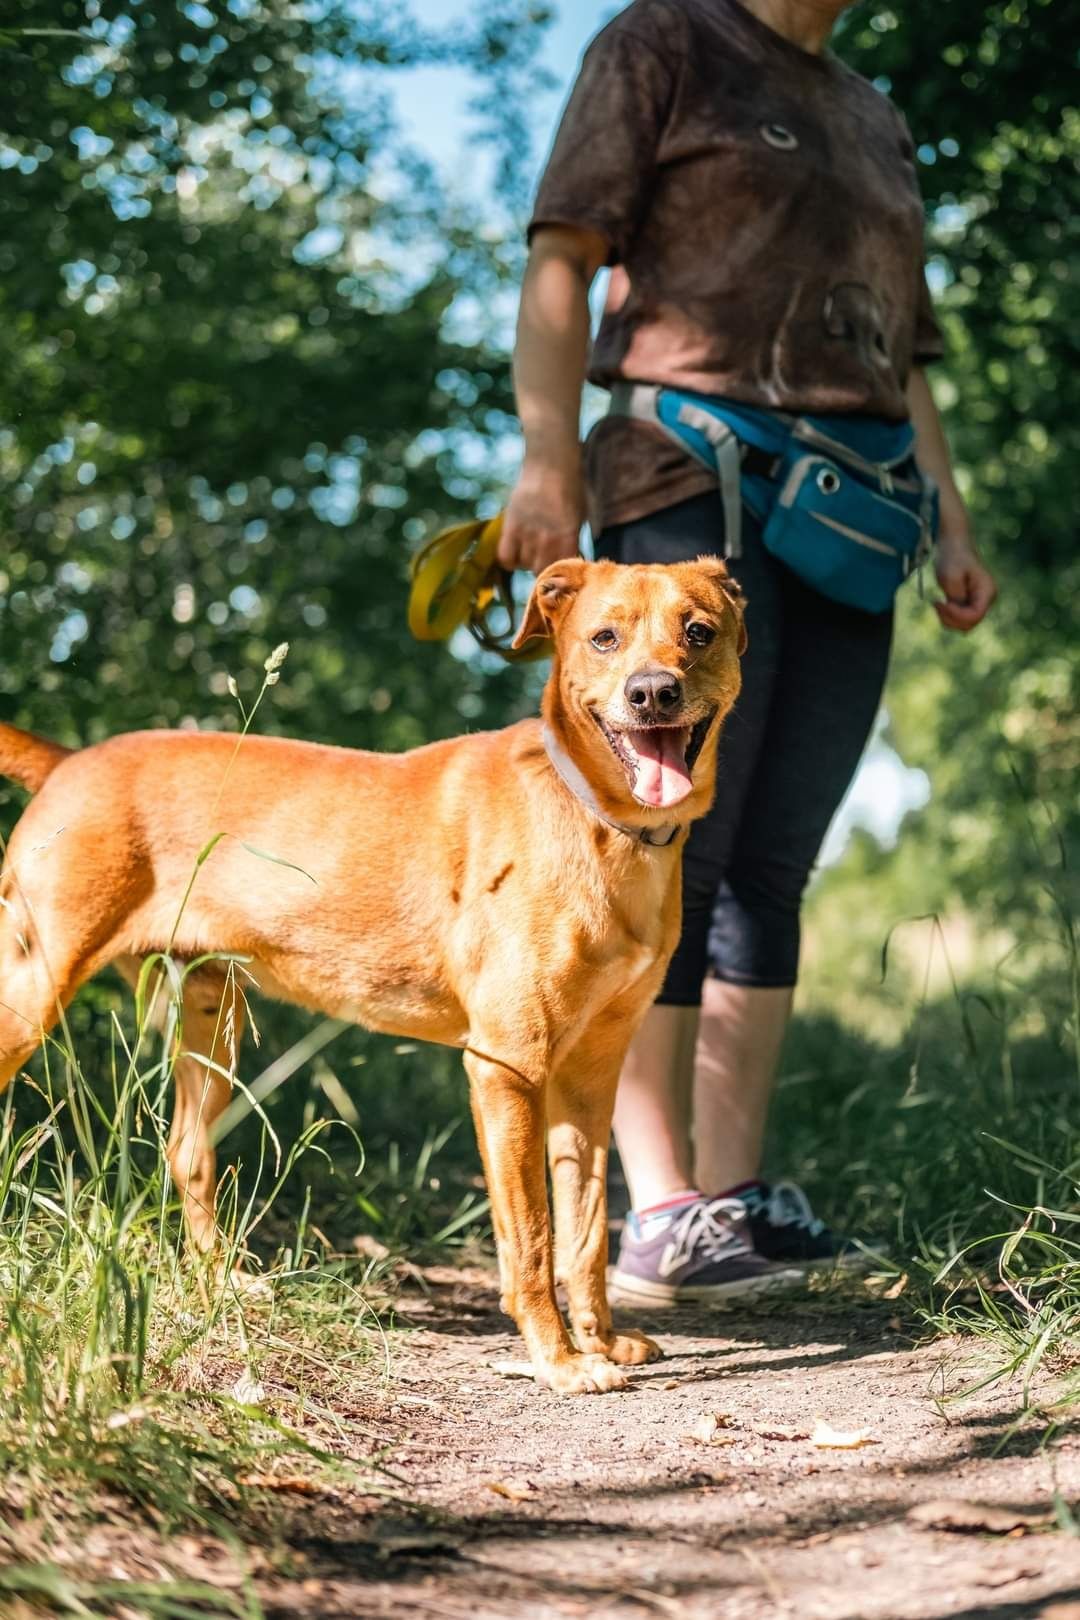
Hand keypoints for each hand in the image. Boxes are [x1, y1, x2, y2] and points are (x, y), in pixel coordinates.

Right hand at [499, 459, 584, 574]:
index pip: (562, 570)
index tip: (561, 570)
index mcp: (568, 535)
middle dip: (545, 569)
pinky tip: (517, 551)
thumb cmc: (570, 489)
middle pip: (542, 570)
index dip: (561, 573)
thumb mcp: (579, 517)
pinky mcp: (510, 526)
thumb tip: (567, 564)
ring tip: (532, 549)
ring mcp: (527, 532)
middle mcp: (547, 537)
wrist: (550, 463)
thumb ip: (570, 542)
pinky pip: (506, 557)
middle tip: (546, 559)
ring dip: (528, 562)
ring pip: (525, 565)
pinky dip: (510, 560)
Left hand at [933, 531, 996, 631]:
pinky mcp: (969, 604)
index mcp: (987, 591)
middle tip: (936, 603)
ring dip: (947, 618)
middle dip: (950, 618)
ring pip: (963, 625)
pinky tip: (939, 603)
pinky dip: (947, 616)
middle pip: (969, 624)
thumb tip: (957, 613)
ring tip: (937, 603)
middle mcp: (986, 599)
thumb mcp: (950, 576)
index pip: (974, 616)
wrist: (953, 545)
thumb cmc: (952, 557)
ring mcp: (978, 602)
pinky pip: (958, 619)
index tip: (941, 603)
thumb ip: (956, 597)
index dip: (956, 615)